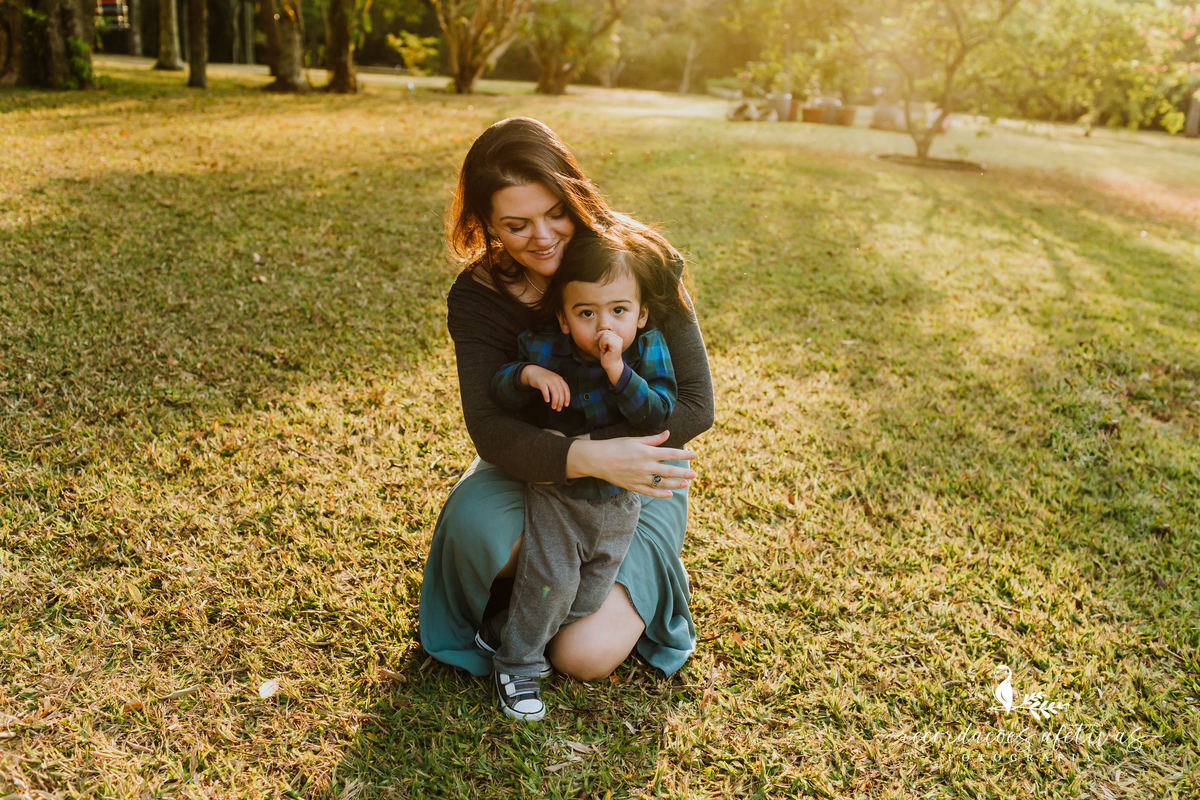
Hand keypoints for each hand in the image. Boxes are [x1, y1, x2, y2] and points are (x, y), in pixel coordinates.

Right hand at [521, 365, 569, 410]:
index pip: (566, 389)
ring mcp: (548, 380)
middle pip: (560, 392)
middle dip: (560, 402)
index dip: (567, 398)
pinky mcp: (541, 381)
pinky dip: (547, 396)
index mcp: (559, 379)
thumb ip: (558, 387)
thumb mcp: (553, 381)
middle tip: (558, 409)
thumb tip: (562, 400)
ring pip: (554, 392)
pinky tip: (547, 400)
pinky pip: (545, 390)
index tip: (566, 405)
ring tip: (553, 407)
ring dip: (555, 401)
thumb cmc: (544, 378)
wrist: (533, 371)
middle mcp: (555, 379)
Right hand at [566, 430, 696, 498]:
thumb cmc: (615, 446)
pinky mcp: (633, 486)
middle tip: (694, 474)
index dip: (683, 454)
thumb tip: (667, 433)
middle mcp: (645, 466)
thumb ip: (653, 439)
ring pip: (662, 483)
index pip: (669, 453)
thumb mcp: (634, 440)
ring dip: (675, 484)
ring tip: (686, 484)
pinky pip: (650, 492)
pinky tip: (670, 494)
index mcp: (646, 452)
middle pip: (669, 470)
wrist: (597, 460)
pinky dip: (661, 494)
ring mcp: (639, 478)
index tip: (694, 455)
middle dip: (683, 473)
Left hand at [597, 331, 624, 378]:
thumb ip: (602, 336)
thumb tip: (598, 333)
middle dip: (601, 341)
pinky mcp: (616, 344)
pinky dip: (602, 345)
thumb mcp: (602, 343)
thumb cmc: (606, 356)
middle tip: (604, 349)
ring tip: (605, 350)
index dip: (600, 338)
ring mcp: (618, 341)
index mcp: (616, 337)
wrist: (611, 366)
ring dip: (601, 344)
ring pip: (604, 335)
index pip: (604, 331)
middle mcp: (618, 338)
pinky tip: (606, 351)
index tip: (603, 346)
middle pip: (604, 332)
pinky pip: (605, 339)